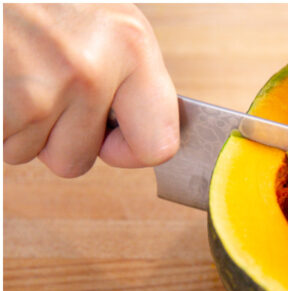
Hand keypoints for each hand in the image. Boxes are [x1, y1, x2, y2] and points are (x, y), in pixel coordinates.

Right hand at [4, 4, 177, 176]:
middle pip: (79, 159)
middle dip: (55, 137)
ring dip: (19, 126)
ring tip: (14, 74)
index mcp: (131, 45)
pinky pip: (1, 145)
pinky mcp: (4, 106)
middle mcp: (93, 69)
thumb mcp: (102, 20)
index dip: (129, 151)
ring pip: (30, 152)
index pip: (159, 144)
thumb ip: (125, 73)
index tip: (111, 140)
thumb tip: (139, 128)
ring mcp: (44, 90)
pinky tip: (1, 83)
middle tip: (41, 89)